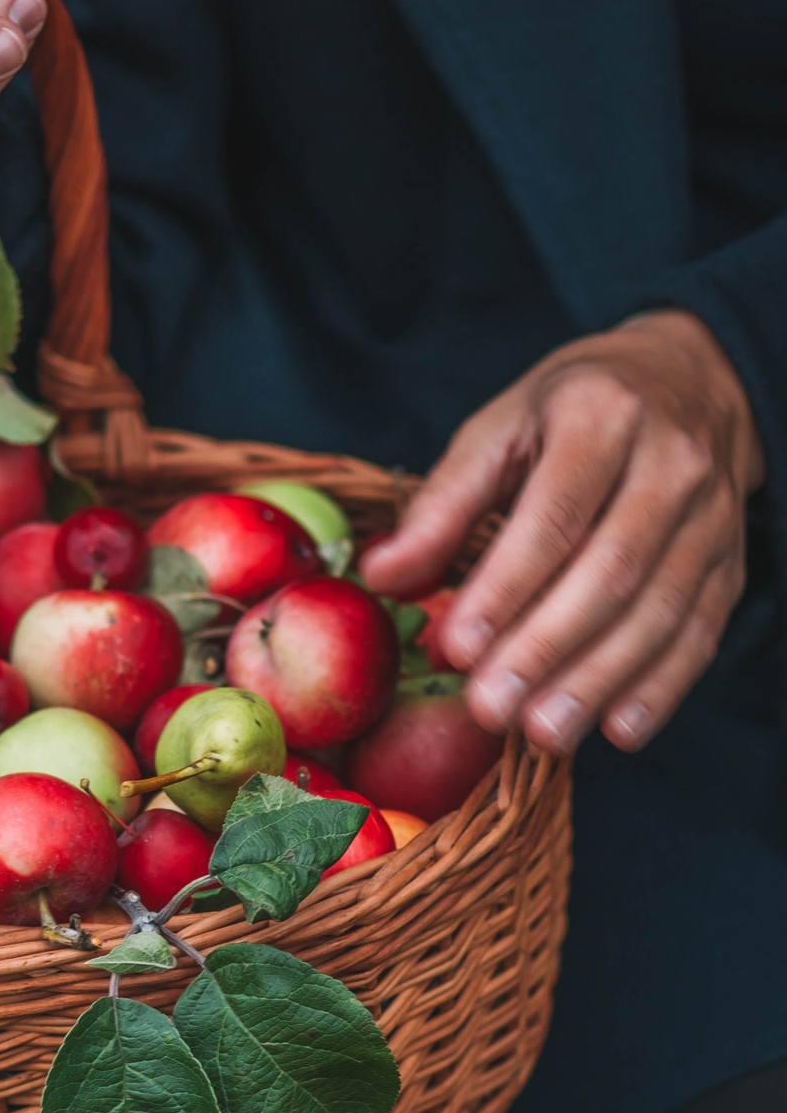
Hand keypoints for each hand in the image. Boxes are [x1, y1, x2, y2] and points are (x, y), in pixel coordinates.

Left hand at [360, 311, 763, 753]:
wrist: (689, 379)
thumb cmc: (573, 412)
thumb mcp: (500, 429)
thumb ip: (442, 505)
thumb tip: (381, 576)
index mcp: (602, 416)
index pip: (554, 515)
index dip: (504, 588)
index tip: (456, 648)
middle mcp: (671, 463)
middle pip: (611, 571)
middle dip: (546, 648)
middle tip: (490, 707)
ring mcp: (710, 517)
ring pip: (660, 611)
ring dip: (598, 681)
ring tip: (541, 733)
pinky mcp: (730, 562)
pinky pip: (701, 632)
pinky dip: (661, 689)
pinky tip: (616, 730)